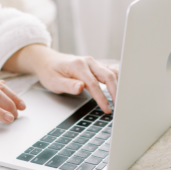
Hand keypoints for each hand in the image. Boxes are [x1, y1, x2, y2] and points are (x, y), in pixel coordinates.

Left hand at [2, 44, 118, 113]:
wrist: (47, 61)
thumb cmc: (50, 72)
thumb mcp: (54, 82)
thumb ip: (68, 85)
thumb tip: (80, 87)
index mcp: (78, 66)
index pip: (93, 84)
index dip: (102, 98)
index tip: (108, 109)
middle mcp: (88, 62)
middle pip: (108, 76)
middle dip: (116, 92)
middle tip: (120, 106)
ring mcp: (93, 63)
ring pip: (111, 73)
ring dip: (119, 86)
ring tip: (123, 100)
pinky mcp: (96, 66)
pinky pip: (110, 72)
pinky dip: (117, 80)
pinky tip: (121, 89)